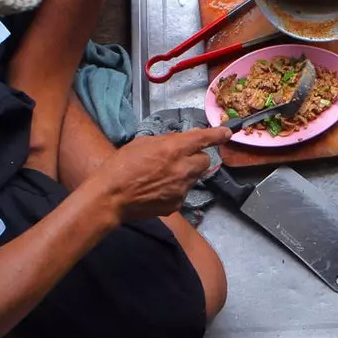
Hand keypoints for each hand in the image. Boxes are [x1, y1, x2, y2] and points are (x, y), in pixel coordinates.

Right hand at [91, 126, 231, 221]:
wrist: (110, 197)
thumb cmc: (121, 166)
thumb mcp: (142, 143)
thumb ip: (166, 141)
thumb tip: (179, 141)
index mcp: (174, 149)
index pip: (203, 139)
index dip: (217, 135)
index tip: (227, 133)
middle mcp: (182, 169)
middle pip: (205, 161)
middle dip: (197, 158)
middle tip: (181, 159)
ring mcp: (181, 189)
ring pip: (193, 178)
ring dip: (184, 174)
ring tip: (162, 177)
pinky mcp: (176, 205)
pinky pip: (182, 193)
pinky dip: (174, 190)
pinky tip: (157, 190)